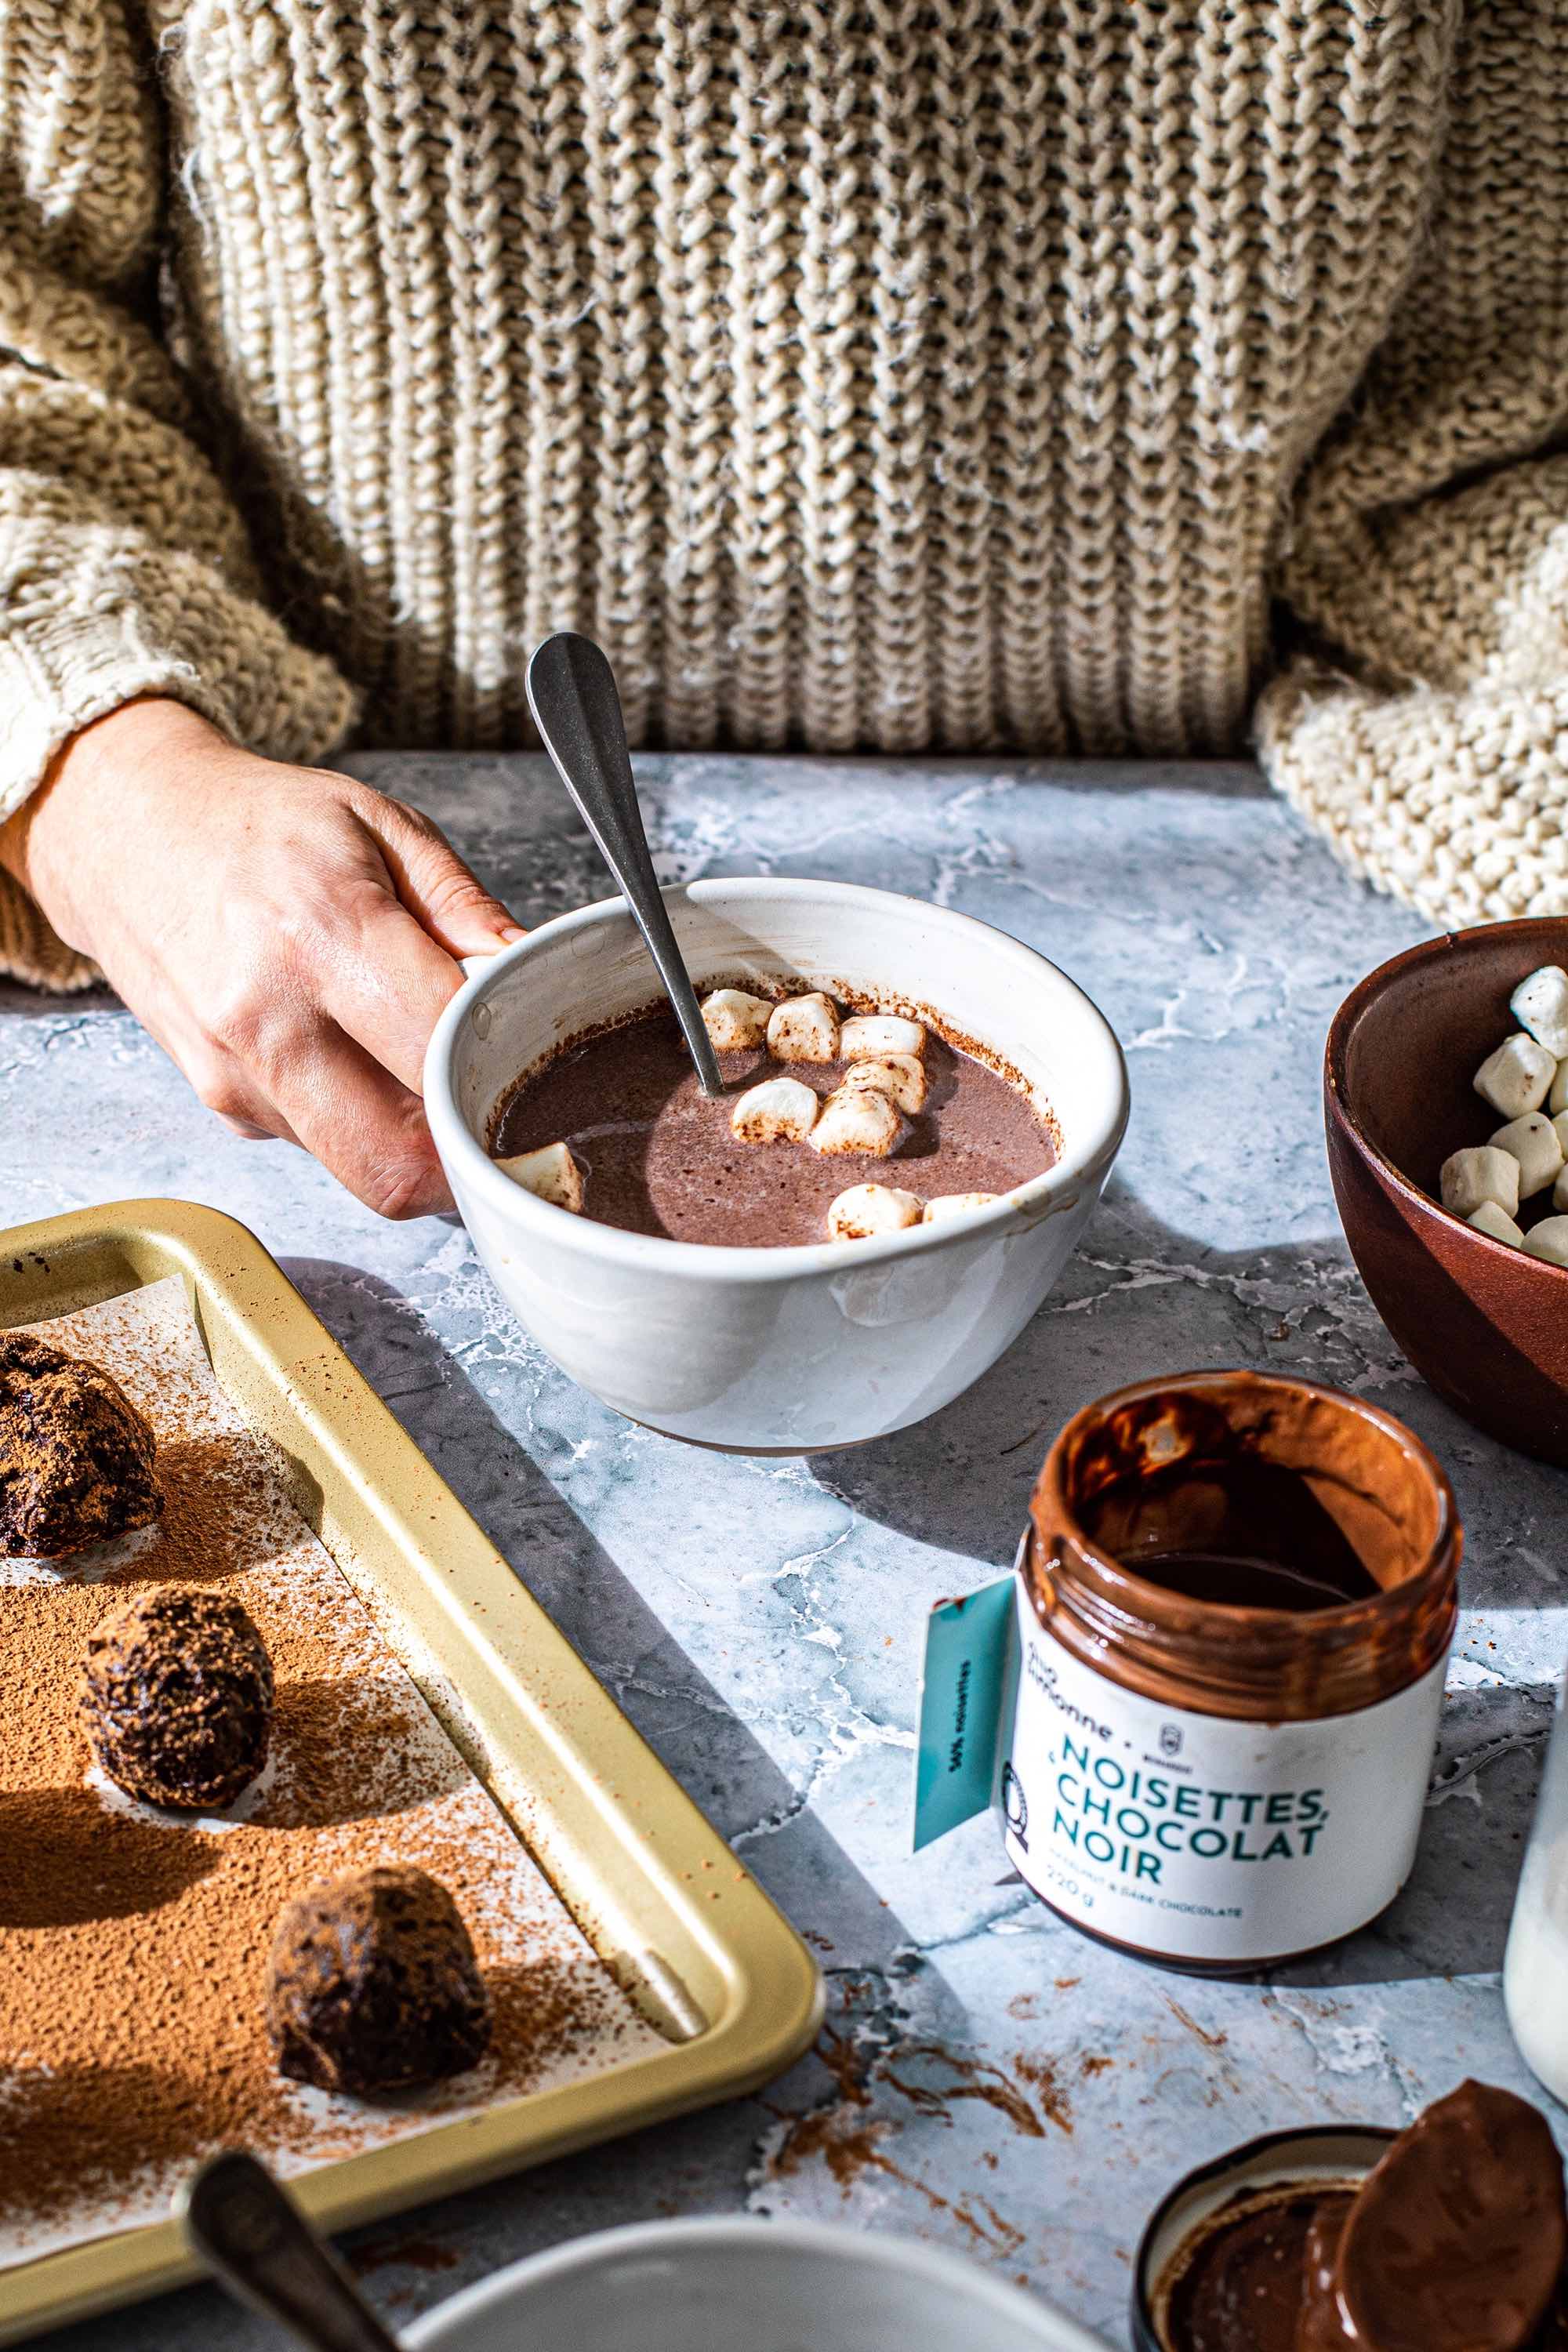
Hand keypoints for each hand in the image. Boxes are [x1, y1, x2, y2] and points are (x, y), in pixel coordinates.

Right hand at [0, 699, 522, 1216]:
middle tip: (505, 1115)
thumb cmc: (259, 824)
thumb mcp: (384, 827)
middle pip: (399, 1163)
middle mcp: (266, 1021)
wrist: (125, 831)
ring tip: (433, 1070)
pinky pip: (323, 1147)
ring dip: (420, 1144)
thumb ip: (470, 914)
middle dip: (469, 1157)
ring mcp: (234, 1076)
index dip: (506, 1069)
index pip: (441, 1052)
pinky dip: (365, 1122)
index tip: (540, 1062)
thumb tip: (539, 980)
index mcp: (320, 936)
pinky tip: (363, 1059)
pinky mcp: (224, 1105)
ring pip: (364, 1170)